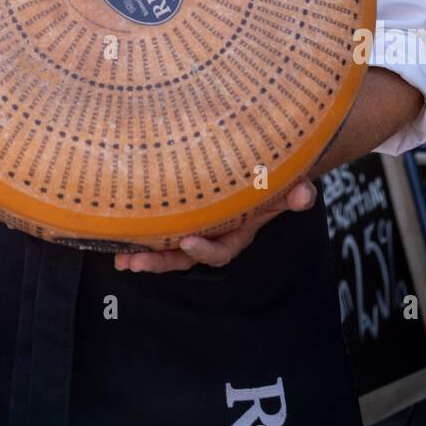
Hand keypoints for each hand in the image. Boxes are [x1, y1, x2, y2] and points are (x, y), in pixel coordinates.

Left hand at [113, 178, 317, 273]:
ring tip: (122, 259)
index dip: (204, 250)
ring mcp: (197, 226)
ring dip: (145, 255)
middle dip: (162, 262)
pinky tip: (120, 238)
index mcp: (238, 231)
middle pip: (187, 258)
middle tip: (137, 262)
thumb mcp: (287, 183)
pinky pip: (161, 230)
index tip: (186, 241)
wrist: (261, 164)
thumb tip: (305, 194)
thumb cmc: (272, 176)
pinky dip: (142, 235)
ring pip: (169, 249)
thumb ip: (295, 192)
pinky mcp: (181, 214)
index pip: (221, 251)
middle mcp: (215, 234)